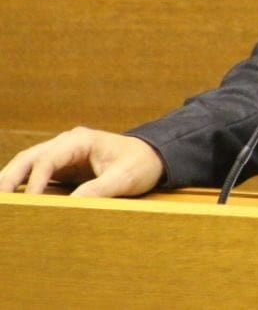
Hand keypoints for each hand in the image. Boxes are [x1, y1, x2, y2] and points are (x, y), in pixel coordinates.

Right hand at [0, 127, 163, 197]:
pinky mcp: (62, 166)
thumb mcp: (124, 178)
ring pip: (28, 163)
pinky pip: (36, 173)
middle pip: (29, 157)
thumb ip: (99, 189)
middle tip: (1, 200)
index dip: (36, 180)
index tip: (29, 201)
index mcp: (81, 140)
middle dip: (11, 178)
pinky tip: (13, 199)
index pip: (49, 159)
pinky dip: (22, 184)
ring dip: (11, 180)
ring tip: (2, 201)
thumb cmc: (141, 163)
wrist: (154, 156)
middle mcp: (67, 143)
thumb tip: (72, 204)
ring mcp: (63, 153)